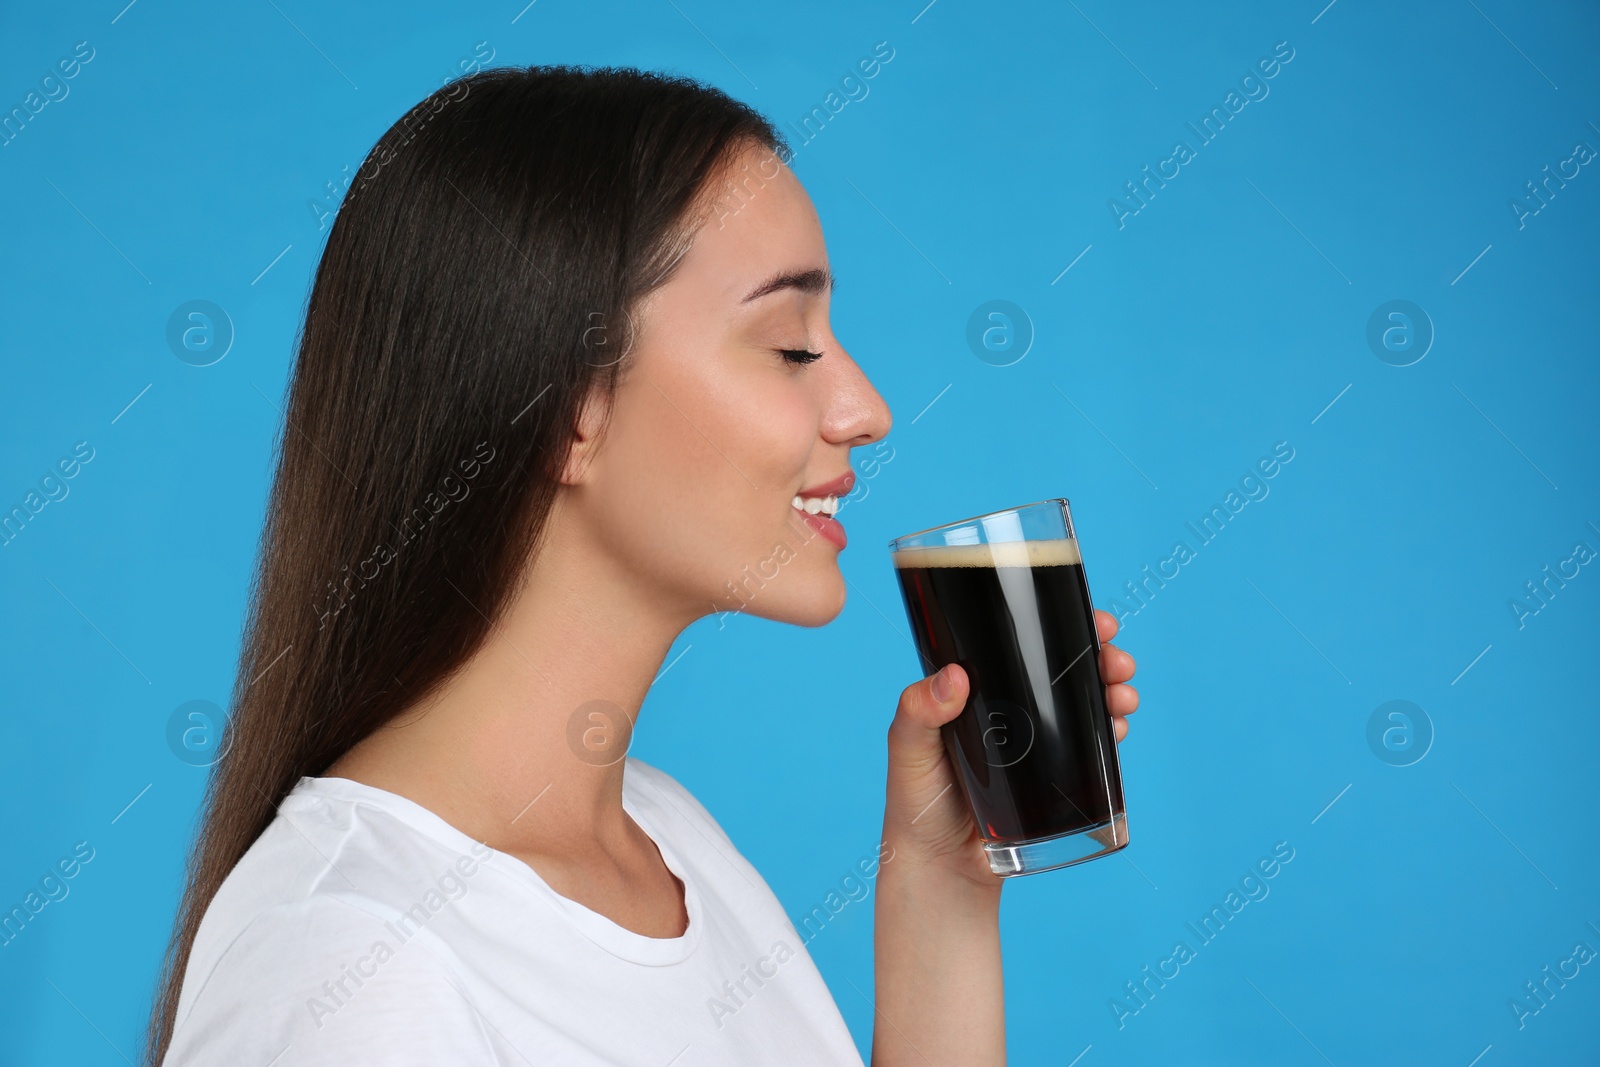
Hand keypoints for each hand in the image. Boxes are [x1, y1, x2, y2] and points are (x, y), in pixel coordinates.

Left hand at [881, 609, 1138, 889]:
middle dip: (1100, 657)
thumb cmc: (915, 804)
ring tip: (1123, 697)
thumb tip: (953, 677)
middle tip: (1117, 663)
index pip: (1022, 643)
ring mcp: (1034, 742)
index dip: (1062, 625)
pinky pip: (1089, 746)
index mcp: (976, 689)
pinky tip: (1117, 729)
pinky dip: (1109, 731)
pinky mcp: (1052, 776)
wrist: (941, 870)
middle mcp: (1009, 709)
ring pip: (1082, 703)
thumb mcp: (907, 750)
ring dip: (1112, 691)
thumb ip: (918, 713)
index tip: (1097, 622)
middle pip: (1063, 668)